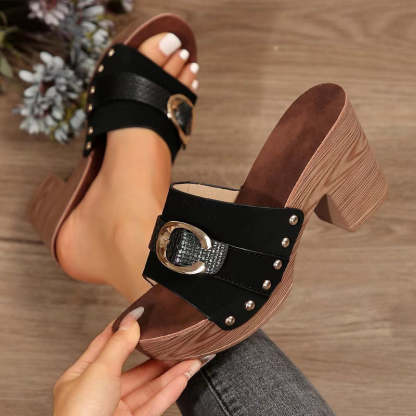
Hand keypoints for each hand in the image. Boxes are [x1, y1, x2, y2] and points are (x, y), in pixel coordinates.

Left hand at [53, 307, 212, 415]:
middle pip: (134, 369)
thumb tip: (131, 321)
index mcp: (81, 377)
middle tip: (176, 344)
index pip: (104, 346)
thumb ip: (118, 345)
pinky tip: (182, 379)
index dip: (122, 331)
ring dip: (170, 375)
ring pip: (148, 388)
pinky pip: (153, 406)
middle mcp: (98, 394)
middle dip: (157, 357)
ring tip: (190, 360)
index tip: (139, 317)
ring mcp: (115, 412)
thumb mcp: (99, 371)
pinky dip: (169, 393)